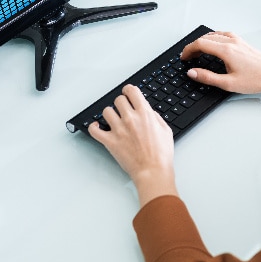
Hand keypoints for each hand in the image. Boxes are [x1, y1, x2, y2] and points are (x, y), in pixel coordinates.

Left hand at [88, 84, 176, 205]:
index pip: (132, 91)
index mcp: (145, 114)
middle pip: (119, 100)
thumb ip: (156, 117)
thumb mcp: (166, 130)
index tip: (128, 93)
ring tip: (113, 119)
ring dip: (110, 114)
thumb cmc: (161, 155)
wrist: (153, 171)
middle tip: (122, 108)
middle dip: (121, 103)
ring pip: (106, 111)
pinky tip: (97, 127)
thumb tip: (148, 111)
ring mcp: (119, 130)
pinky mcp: (110, 142)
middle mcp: (130, 118)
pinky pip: (95, 130)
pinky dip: (94, 127)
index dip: (129, 90)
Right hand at [182, 30, 260, 94]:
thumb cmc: (256, 80)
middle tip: (188, 57)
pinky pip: (223, 34)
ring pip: (214, 35)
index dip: (188, 50)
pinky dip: (213, 38)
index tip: (183, 57)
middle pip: (206, 38)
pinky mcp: (242, 42)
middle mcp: (231, 42)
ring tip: (198, 52)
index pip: (200, 44)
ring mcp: (238, 40)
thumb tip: (192, 72)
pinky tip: (213, 44)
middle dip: (194, 46)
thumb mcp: (228, 83)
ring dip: (203, 41)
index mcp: (226, 50)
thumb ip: (208, 77)